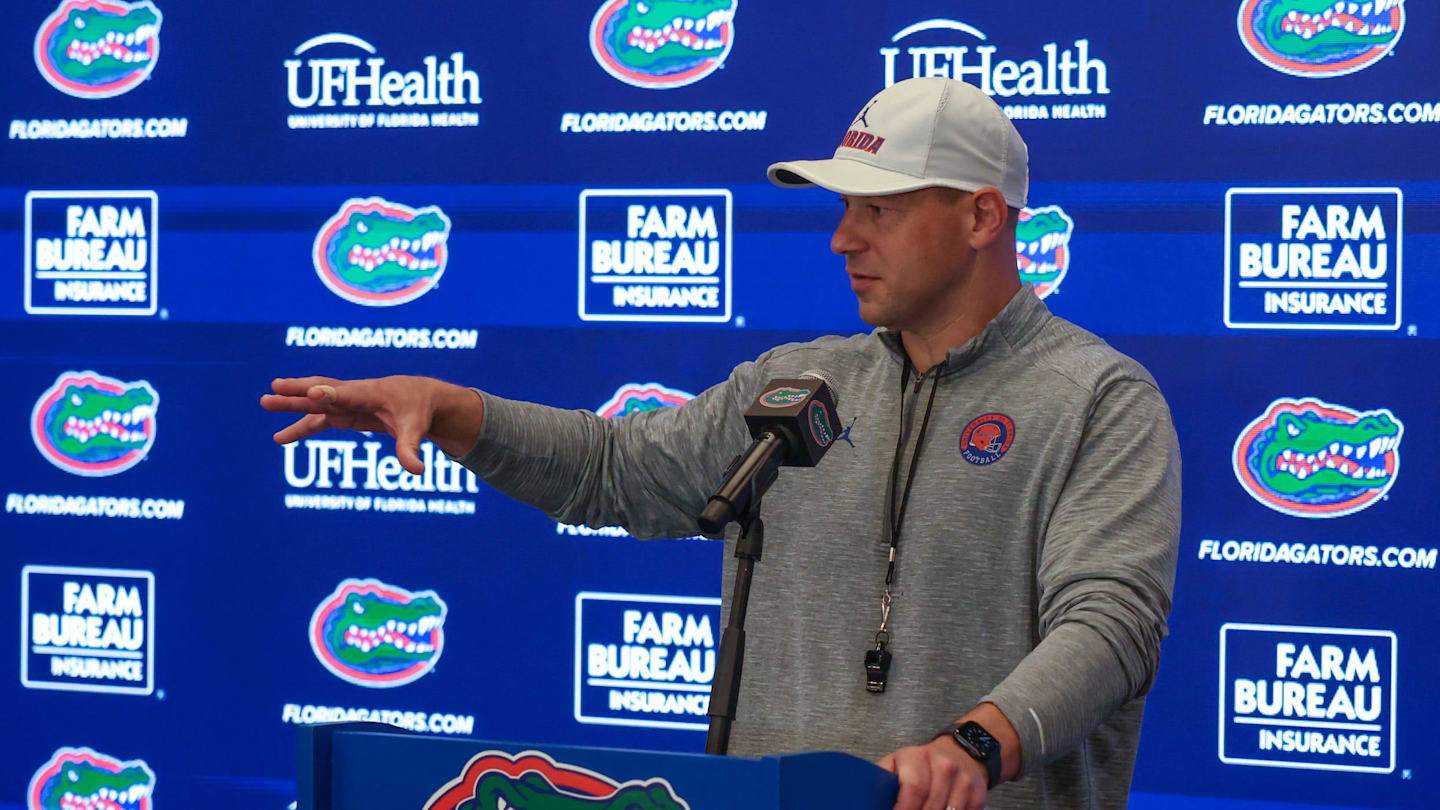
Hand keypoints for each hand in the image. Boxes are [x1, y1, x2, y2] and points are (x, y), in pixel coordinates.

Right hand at [259, 375, 483, 472]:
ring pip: (315, 403)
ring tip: (265, 403)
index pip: (348, 395)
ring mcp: (347, 402)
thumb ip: (410, 448)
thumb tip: (416, 471)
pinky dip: (302, 426)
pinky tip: (282, 437)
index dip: (330, 395)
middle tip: (271, 392)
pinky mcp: (344, 412)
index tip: (312, 394)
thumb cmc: (418, 409)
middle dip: (298, 393)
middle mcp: (355, 395)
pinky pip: (319, 418)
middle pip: (323, 393)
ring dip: (292, 405)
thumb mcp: (417, 429)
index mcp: (373, 394)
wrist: (420, 396)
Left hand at [879, 736, 987, 809]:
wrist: (959, 752)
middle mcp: (944, 766)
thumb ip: (882, 781)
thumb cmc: (921, 763)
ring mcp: (963, 780)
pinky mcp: (977, 794)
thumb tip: (868, 801)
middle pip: (931, 807)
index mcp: (917, 758)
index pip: (914, 789)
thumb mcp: (896, 763)